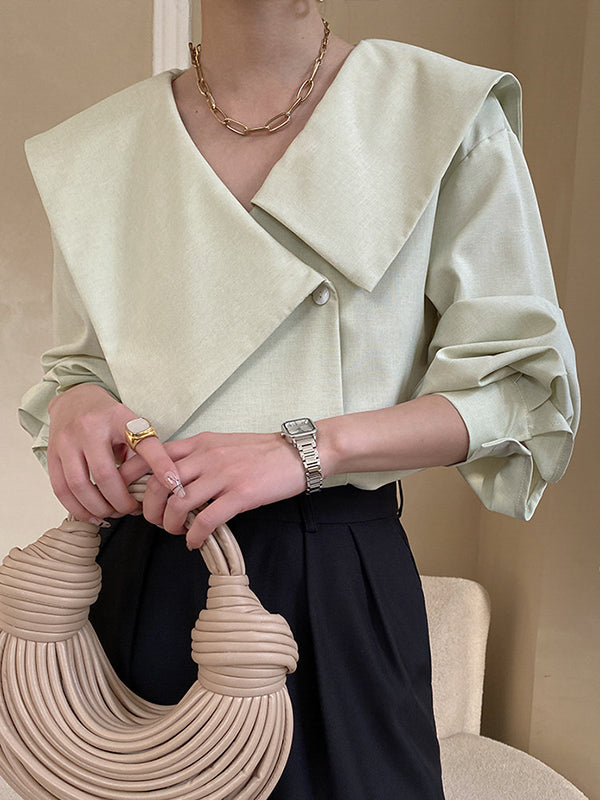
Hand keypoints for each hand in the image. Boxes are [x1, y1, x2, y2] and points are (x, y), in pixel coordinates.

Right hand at [47, 384, 183, 523]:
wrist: (75, 398)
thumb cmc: (110, 417)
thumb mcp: (133, 424)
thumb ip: (147, 449)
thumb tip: (169, 483)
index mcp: (118, 418)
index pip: (144, 442)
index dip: (160, 464)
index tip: (175, 485)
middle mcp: (89, 428)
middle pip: (104, 474)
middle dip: (120, 500)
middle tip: (132, 509)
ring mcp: (66, 441)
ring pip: (79, 485)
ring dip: (97, 507)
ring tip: (113, 514)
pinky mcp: (51, 453)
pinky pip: (60, 488)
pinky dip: (76, 507)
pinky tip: (92, 515)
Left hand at [117, 431, 306, 547]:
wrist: (298, 452)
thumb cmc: (261, 451)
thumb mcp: (222, 444)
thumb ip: (196, 457)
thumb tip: (172, 479)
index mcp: (199, 443)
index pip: (151, 456)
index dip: (133, 478)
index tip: (132, 497)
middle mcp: (206, 456)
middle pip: (158, 484)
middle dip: (150, 510)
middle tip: (156, 522)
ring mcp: (223, 475)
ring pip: (178, 504)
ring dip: (171, 526)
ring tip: (177, 533)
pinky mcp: (240, 494)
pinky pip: (206, 520)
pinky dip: (194, 536)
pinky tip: (194, 542)